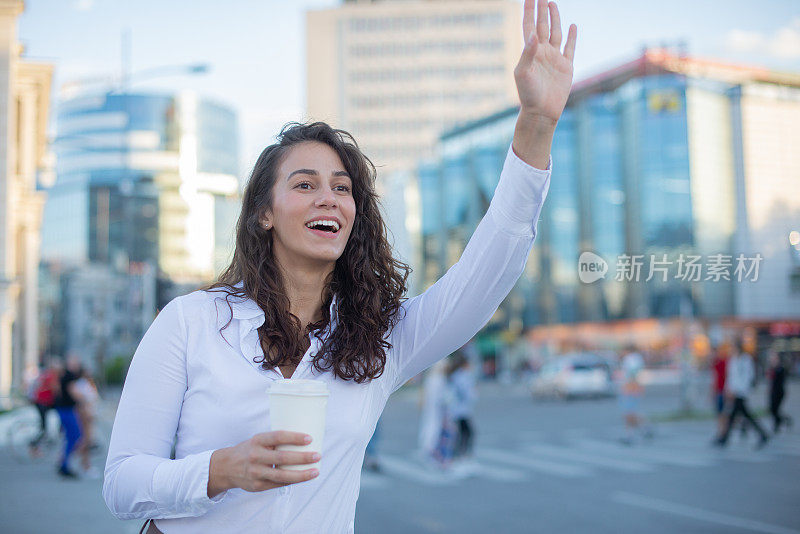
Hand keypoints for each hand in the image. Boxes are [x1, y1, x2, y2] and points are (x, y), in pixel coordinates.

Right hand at [208, 431, 319, 497]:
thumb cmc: (249, 450)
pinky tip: (304, 478)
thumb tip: (303, 441)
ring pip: (282, 475)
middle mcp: (255, 456)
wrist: (226, 467)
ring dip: (301, 474)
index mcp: (257, 441)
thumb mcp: (258, 441)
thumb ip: (275, 442)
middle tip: (318, 455)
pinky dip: (292, 481)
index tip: (310, 438)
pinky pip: (279, 484)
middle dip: (302, 457)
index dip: (294, 437)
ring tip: (315, 472)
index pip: (278, 437)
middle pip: (282, 457)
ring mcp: (256, 472)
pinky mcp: (257, 486)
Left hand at [515, 0, 576, 125]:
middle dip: (541, 10)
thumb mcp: (523, 73)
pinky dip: (572, 37)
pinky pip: (570, 48)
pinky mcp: (566, 67)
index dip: (529, 11)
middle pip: (542, 25)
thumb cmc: (528, 95)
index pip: (529, 26)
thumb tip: (533, 34)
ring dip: (554, 18)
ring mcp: (554, 59)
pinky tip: (572, 25)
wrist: (541, 112)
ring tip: (552, 4)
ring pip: (555, 33)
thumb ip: (527, 53)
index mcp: (530, 52)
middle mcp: (542, 53)